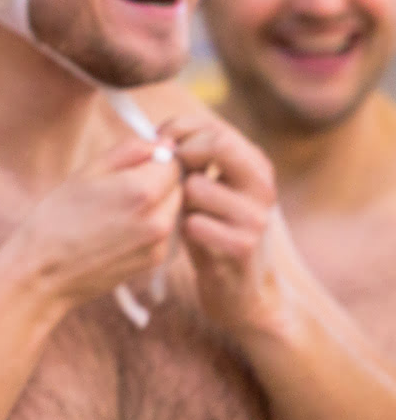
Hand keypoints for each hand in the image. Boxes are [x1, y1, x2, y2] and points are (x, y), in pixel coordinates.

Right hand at [2, 136, 184, 307]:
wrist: (42, 273)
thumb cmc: (56, 219)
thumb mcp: (86, 173)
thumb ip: (129, 151)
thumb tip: (164, 142)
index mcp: (142, 190)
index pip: (174, 161)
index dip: (154, 159)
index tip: (132, 166)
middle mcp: (159, 218)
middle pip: (178, 185)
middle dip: (158, 181)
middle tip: (120, 190)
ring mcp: (160, 243)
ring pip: (173, 208)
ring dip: (156, 204)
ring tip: (116, 212)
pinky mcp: (155, 261)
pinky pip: (165, 231)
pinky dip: (150, 226)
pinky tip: (118, 231)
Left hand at [161, 114, 287, 339]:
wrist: (241, 291)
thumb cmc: (212, 231)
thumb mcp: (206, 189)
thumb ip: (192, 160)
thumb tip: (160, 135)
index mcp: (254, 164)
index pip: (215, 127)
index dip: (178, 130)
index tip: (158, 145)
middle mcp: (261, 185)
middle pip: (218, 144)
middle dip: (181, 155)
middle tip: (165, 175)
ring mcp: (256, 216)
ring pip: (197, 186)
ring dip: (177, 200)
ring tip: (182, 215)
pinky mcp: (243, 246)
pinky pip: (195, 224)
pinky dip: (183, 229)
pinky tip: (190, 238)